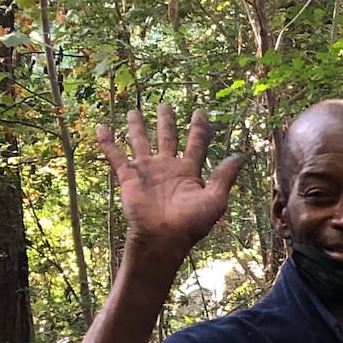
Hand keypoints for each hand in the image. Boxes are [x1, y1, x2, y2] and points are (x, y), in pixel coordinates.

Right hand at [96, 104, 242, 262]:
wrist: (163, 237)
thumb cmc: (191, 223)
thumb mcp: (215, 199)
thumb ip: (224, 176)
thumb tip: (242, 155)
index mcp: (189, 172)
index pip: (196, 143)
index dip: (199, 127)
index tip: (200, 111)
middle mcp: (167, 167)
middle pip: (167, 137)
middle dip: (166, 121)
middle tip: (165, 105)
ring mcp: (147, 171)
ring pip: (140, 142)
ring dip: (136, 127)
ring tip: (133, 112)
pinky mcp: (128, 177)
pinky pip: (115, 155)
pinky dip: (107, 142)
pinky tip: (101, 127)